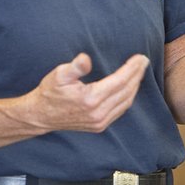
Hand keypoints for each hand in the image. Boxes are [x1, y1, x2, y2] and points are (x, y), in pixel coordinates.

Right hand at [29, 52, 149, 132]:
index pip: (119, 81)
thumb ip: (75, 67)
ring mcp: (100, 121)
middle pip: (126, 91)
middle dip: (137, 75)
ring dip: (135, 86)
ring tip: (139, 72)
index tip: (140, 58)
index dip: (132, 68)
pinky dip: (128, 97)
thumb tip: (86, 58)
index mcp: (90, 99)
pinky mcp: (99, 126)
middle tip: (144, 61)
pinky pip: (120, 110)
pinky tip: (129, 88)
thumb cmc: (49, 92)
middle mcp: (98, 113)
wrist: (41, 116)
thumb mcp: (58, 75)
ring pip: (126, 102)